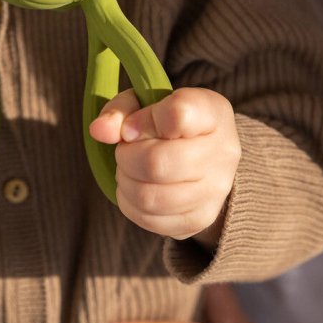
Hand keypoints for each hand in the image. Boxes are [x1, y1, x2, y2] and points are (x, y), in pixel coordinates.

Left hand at [89, 87, 240, 245]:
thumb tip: (100, 130)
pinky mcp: (200, 219)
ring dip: (126, 182)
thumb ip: (121, 110)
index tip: (132, 126)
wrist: (204, 160)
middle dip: (127, 156)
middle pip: (157, 162)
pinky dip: (131, 204)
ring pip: (150, 196)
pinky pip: (150, 219)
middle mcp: (223, 152)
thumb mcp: (146, 103)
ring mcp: (215, 190)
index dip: (143, 120)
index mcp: (212, 112)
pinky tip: (136, 188)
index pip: (178, 114)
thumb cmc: (168, 124)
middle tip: (126, 150)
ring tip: (129, 170)